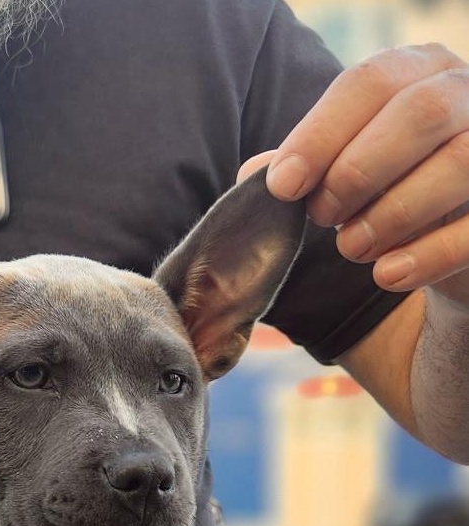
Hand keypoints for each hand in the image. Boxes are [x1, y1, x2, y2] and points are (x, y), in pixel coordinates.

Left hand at [240, 44, 468, 305]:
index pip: (369, 82)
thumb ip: (304, 168)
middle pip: (421, 111)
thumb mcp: (341, 174)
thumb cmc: (383, 194)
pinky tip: (388, 275)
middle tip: (323, 217)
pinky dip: (427, 255)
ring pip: (458, 162)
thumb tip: (254, 173)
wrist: (445, 242)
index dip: (320, 134)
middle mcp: (468, 94)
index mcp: (419, 73)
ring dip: (390, 214)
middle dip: (357, 170)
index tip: (283, 188)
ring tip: (351, 248)